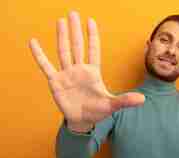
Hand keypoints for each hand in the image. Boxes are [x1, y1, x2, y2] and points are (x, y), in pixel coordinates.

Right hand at [29, 11, 144, 130]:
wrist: (82, 120)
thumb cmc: (97, 111)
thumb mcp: (112, 105)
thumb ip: (125, 101)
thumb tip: (143, 100)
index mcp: (93, 72)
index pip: (93, 50)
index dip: (92, 36)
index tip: (91, 21)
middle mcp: (79, 70)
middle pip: (77, 46)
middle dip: (76, 30)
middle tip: (73, 13)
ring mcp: (67, 74)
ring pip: (63, 52)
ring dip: (62, 37)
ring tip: (61, 21)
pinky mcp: (56, 82)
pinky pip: (46, 66)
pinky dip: (40, 55)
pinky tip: (34, 42)